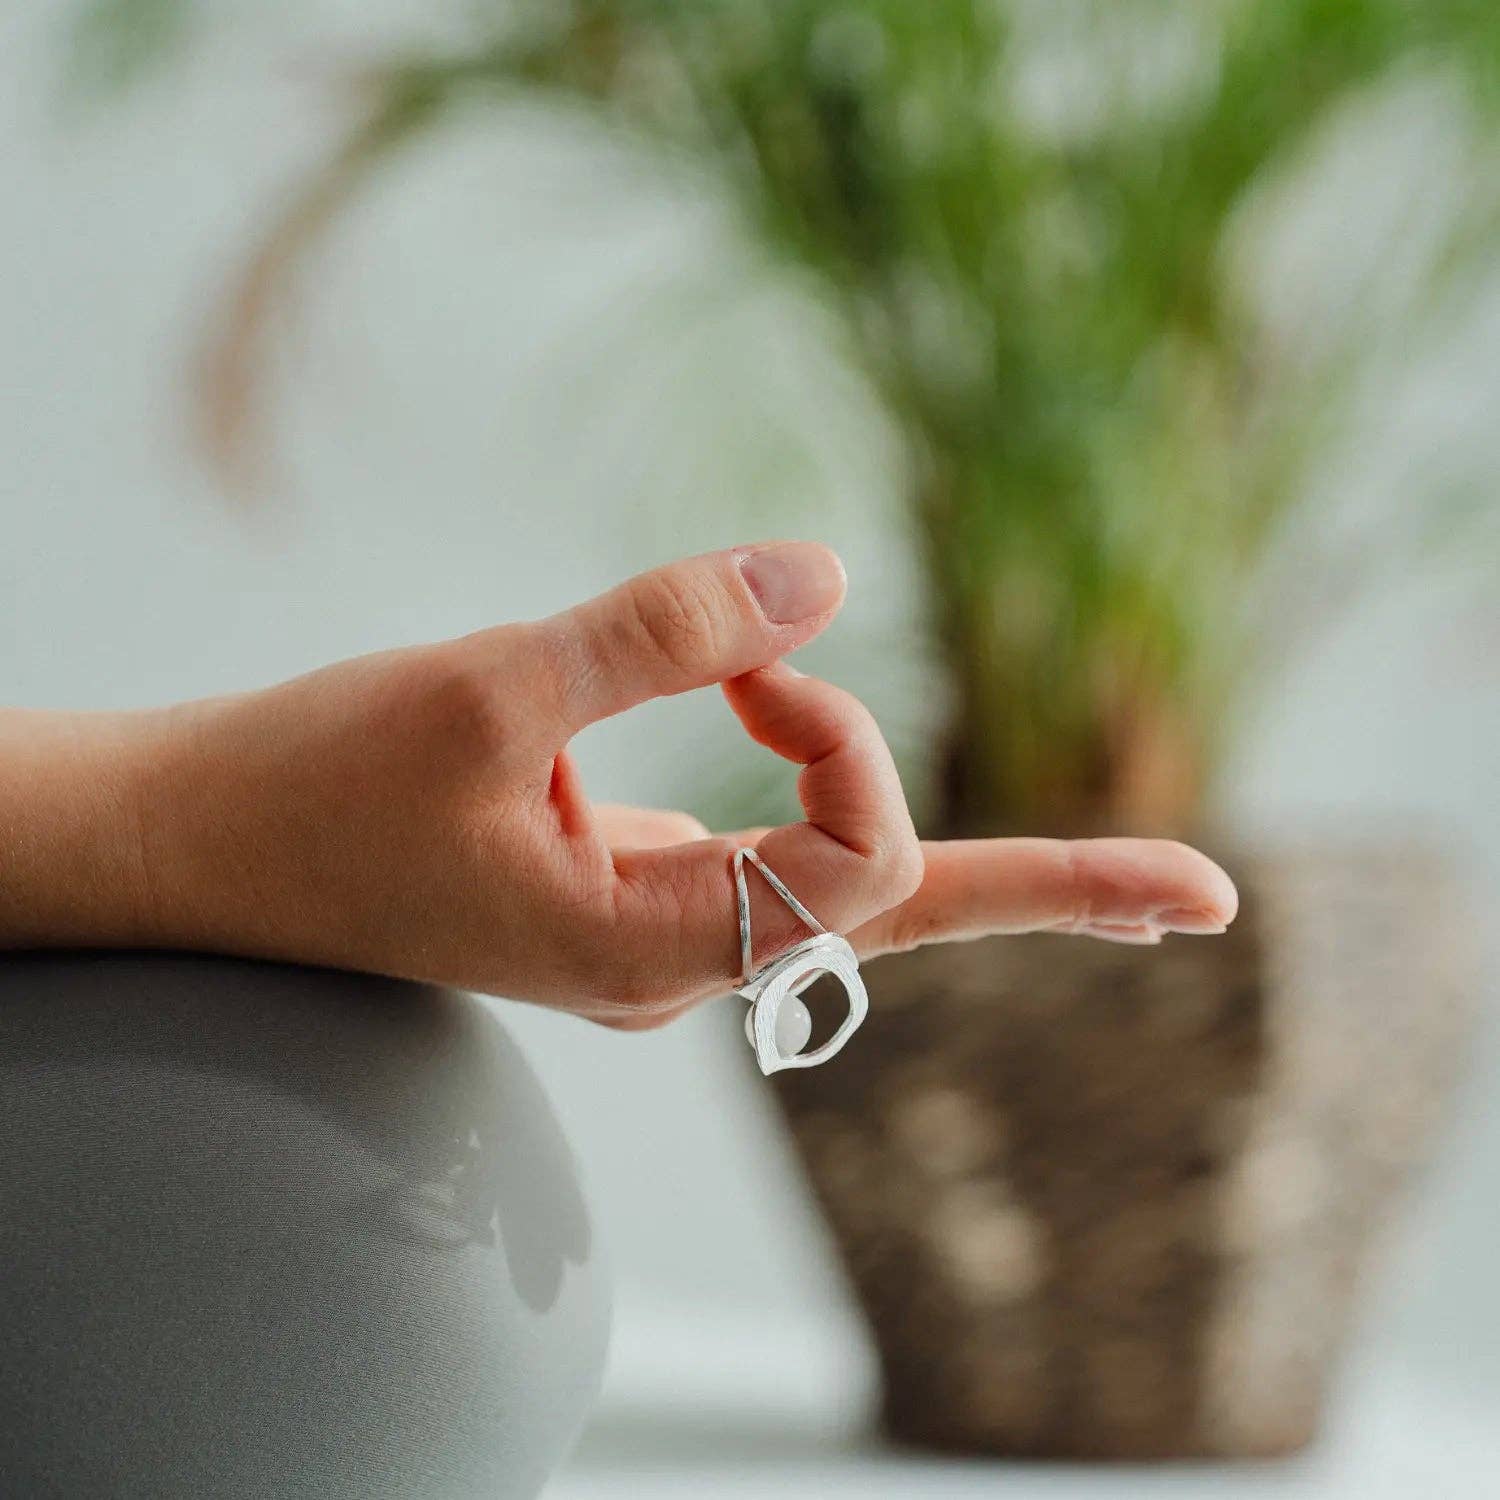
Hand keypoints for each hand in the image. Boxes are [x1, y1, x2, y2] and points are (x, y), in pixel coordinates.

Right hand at [0, 543, 1235, 1024]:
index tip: (750, 646)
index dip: (841, 733)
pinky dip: (853, 798)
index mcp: (653, 944)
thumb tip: (823, 572)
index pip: (850, 858)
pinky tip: (923, 805)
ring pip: (852, 885)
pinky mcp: (634, 881)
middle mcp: (682, 954)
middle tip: (1211, 901)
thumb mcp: (483, 694)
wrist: (208, 847)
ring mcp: (663, 926)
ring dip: (987, 864)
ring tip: (1154, 891)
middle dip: (1059, 893)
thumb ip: (651, 635)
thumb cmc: (320, 784)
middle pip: (908, 916)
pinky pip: (786, 855)